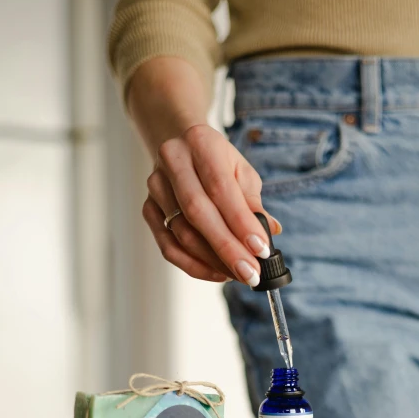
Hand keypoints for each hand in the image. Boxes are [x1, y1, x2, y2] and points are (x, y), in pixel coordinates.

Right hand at [143, 124, 280, 284]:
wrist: (181, 147)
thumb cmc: (217, 161)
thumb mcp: (241, 171)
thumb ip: (253, 202)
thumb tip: (270, 232)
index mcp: (201, 143)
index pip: (220, 188)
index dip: (241, 223)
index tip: (261, 250)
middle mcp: (173, 161)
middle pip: (197, 213)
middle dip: (227, 249)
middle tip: (250, 273)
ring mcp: (156, 186)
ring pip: (182, 234)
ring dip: (213, 261)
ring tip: (238, 274)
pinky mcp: (149, 209)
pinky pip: (168, 246)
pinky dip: (194, 265)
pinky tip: (217, 272)